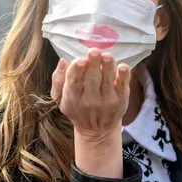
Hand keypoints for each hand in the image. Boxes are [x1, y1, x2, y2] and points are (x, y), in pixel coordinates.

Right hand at [51, 48, 130, 177]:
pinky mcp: (121, 100)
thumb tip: (63, 61)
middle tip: (94, 51)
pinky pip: (123, 87)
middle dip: (93, 64)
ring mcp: (107, 101)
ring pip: (108, 80)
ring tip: (107, 56)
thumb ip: (58, 79)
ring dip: (108, 67)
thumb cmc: (77, 108)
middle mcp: (90, 100)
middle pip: (92, 79)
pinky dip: (124, 77)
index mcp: (73, 97)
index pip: (74, 82)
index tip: (80, 60)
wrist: (97, 130)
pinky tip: (123, 67)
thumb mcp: (61, 98)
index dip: (77, 70)